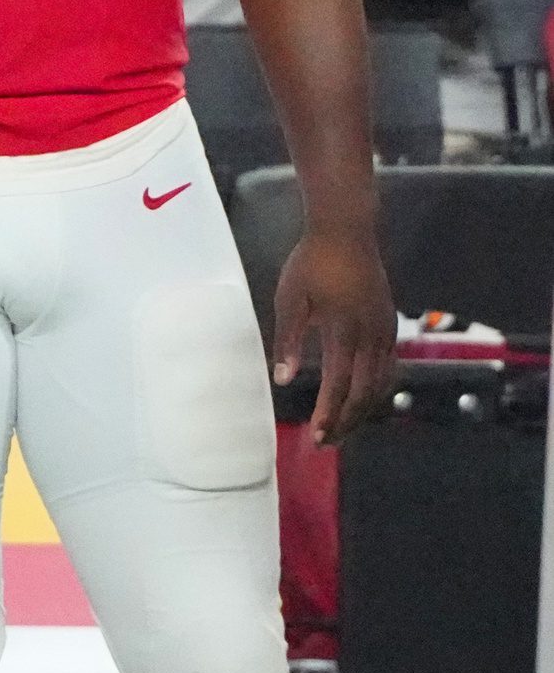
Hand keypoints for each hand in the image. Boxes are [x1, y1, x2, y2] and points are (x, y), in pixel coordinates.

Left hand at [271, 228, 395, 445]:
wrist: (346, 231)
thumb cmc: (311, 263)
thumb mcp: (289, 299)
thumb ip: (288, 341)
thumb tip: (282, 379)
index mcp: (344, 331)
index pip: (339, 385)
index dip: (329, 414)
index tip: (318, 435)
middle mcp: (371, 337)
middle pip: (364, 392)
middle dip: (346, 420)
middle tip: (328, 441)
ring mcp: (385, 331)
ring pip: (381, 383)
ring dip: (363, 409)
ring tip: (343, 426)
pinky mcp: (390, 324)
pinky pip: (389, 367)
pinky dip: (376, 389)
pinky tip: (363, 396)